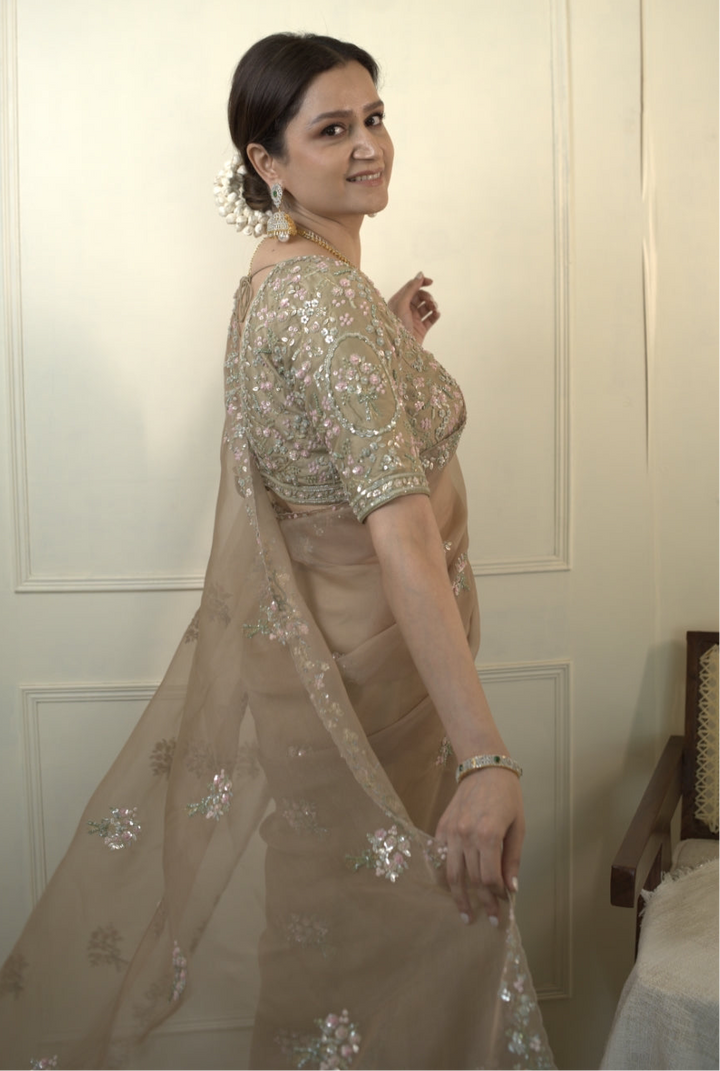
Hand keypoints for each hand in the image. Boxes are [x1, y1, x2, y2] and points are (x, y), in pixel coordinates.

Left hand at [387, 272, 439, 344]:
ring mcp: (413, 320)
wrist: (399, 351)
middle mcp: (405, 310)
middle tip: (430, 301)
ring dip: (432, 304)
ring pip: (426, 307)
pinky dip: (435, 314)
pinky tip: (437, 313)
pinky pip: (431, 318)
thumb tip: (420, 274)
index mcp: (397, 302)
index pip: (410, 287)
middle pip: (420, 296)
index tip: (431, 282)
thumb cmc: (397, 326)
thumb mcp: (401, 304)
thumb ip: (411, 288)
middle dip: (427, 296)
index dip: (420, 283)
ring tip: (434, 308)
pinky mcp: (421, 329)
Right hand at [435, 768, 524, 924]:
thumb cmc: (507, 797)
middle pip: (472, 880)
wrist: (484, 769)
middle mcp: (466, 836)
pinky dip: (444, 876)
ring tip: (466, 915)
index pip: (489, 878)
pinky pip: (440, 858)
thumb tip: (511, 889)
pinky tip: (450, 889)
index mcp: (488, 836)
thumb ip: (512, 859)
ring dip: (459, 898)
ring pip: (452, 874)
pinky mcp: (441, 828)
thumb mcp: (518, 827)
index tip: (505, 906)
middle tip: (490, 920)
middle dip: (483, 903)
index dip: (497, 896)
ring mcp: (450, 832)